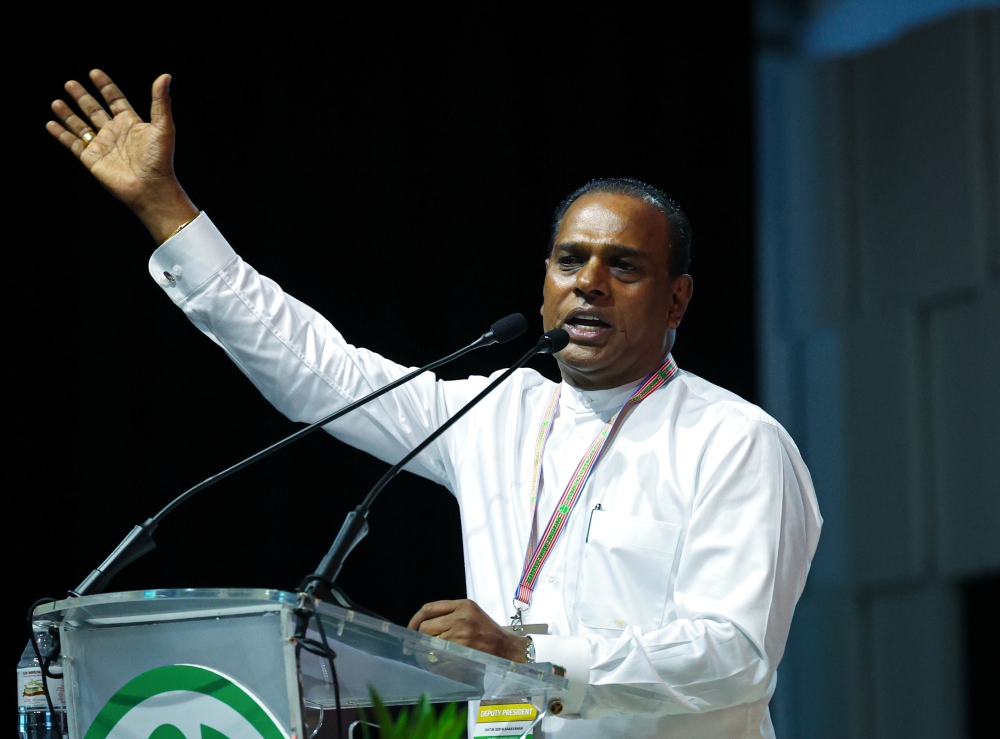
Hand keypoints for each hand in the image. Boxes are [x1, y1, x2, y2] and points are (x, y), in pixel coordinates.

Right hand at [46, 69, 197, 243]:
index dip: (105, 86)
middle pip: (94, 110)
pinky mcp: (92, 159)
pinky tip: (50, 124)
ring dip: (68, 114)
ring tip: (56, 102)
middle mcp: (115, 133)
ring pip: (81, 126)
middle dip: (82, 97)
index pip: (115, 100)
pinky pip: (73, 144)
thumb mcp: (163, 126)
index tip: (94, 73)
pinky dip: (61, 134)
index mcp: (131, 124)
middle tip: (70, 83)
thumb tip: (165, 76)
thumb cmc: (159, 159)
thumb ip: (161, 101)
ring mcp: (102, 146)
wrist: (150, 187)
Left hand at [408, 599, 529, 661]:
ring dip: (426, 652)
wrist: (508, 647)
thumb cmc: (489, 632)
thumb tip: (423, 627)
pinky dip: (435, 663)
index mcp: (463, 605)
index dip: (415, 620)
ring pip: (431, 643)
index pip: (429, 608)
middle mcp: (462, 616)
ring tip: (426, 657)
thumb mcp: (472, 614)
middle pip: (427, 626)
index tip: (411, 630)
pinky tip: (436, 665)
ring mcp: (463, 633)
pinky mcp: (465, 649)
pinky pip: (441, 657)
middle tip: (416, 647)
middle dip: (419, 638)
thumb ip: (451, 615)